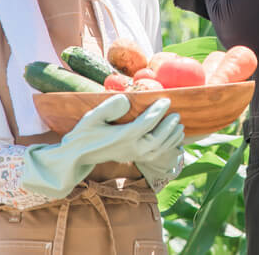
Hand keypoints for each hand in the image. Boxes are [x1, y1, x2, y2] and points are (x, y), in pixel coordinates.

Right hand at [21, 95, 183, 197]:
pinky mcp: (135, 158)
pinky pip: (157, 155)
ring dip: (172, 137)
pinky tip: (176, 137)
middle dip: (169, 127)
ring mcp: (134, 155)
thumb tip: (126, 99)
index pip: (145, 124)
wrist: (78, 156)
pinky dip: (169, 146)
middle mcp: (131, 149)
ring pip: (159, 149)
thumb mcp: (91, 117)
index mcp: (122, 137)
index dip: (157, 112)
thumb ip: (107, 107)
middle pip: (156, 140)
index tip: (167, 100)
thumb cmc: (85, 133)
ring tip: (179, 124)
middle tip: (177, 113)